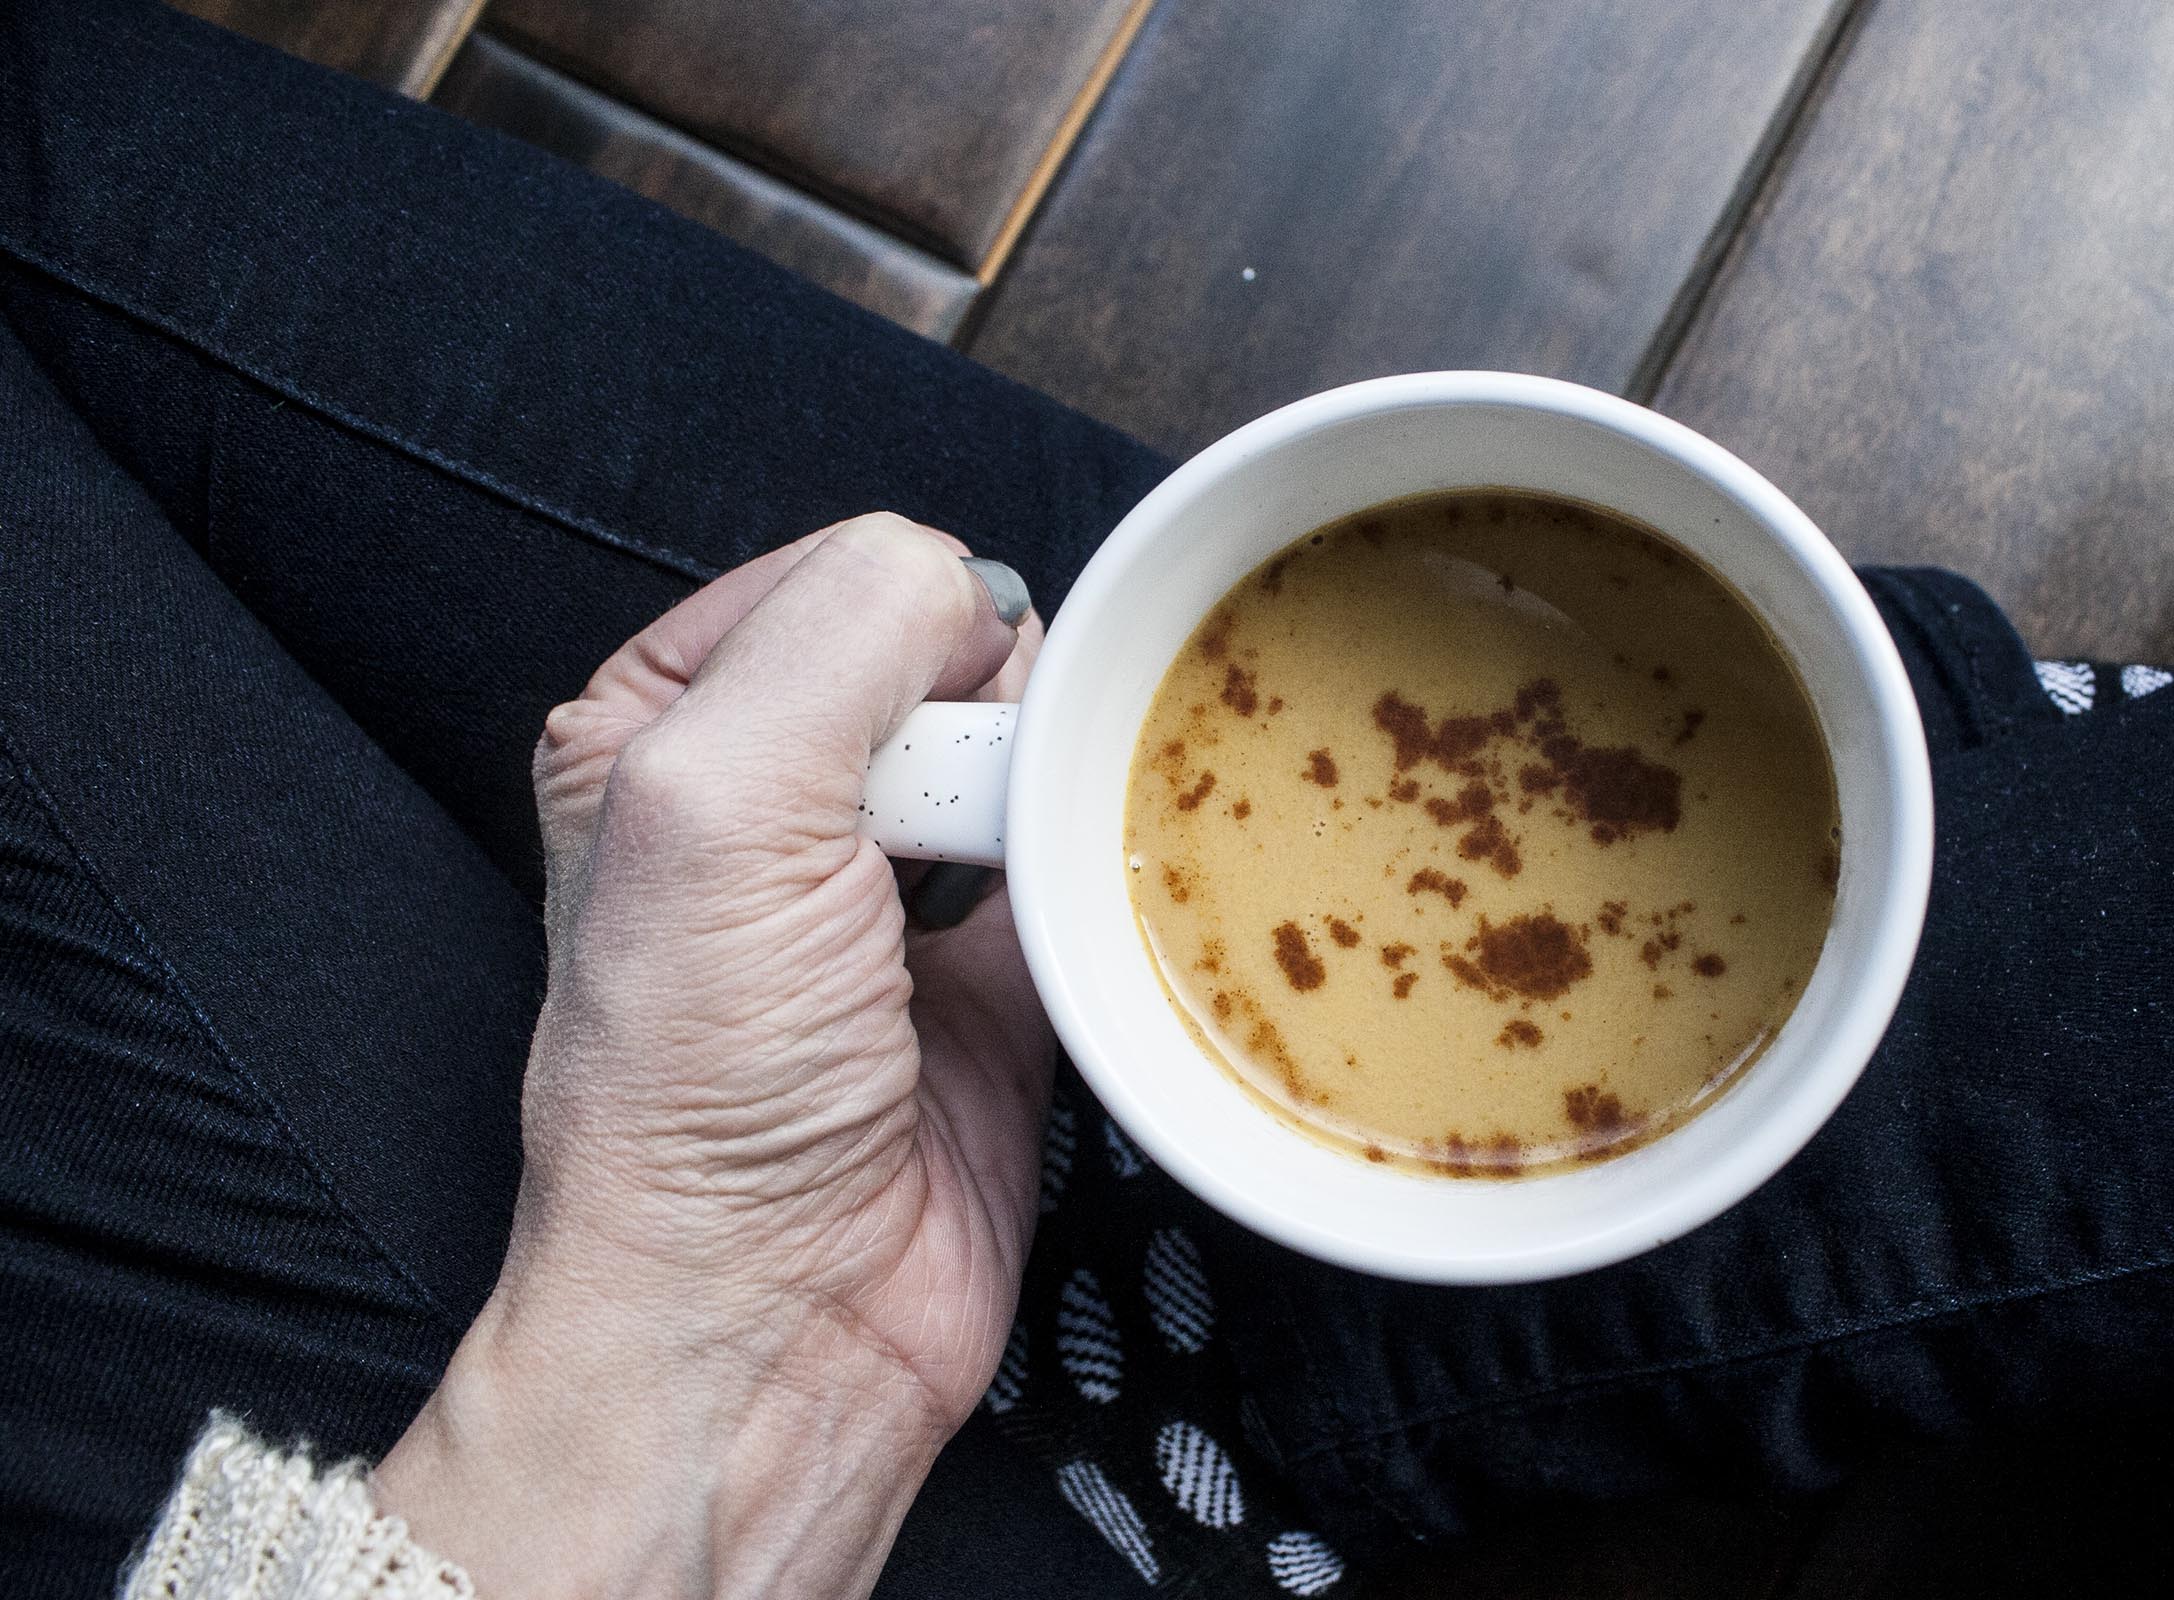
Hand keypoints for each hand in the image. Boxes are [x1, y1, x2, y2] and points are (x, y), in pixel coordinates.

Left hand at [377, 515, 1051, 1599]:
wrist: (774, 1326)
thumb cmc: (691, 1099)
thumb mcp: (715, 795)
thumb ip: (843, 627)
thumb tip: (973, 587)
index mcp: (667, 724)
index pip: (840, 576)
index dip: (913, 619)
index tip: (928, 707)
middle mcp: (774, 802)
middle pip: (954, 664)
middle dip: (996, 714)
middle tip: (964, 813)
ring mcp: (892, 898)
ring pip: (1034, 763)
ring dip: (1065, 795)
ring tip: (1040, 860)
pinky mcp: (997, 986)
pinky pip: (1092, 877)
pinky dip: (1114, 881)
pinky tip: (1104, 902)